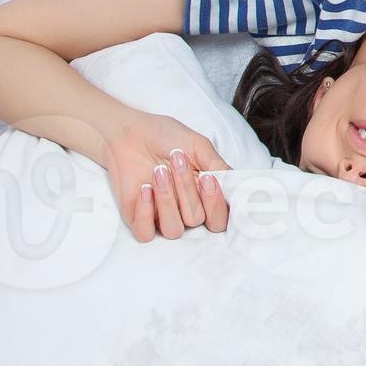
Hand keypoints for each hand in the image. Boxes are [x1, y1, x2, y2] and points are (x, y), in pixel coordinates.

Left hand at [101, 111, 231, 244]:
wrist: (129, 132)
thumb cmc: (165, 137)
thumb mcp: (198, 145)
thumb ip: (218, 166)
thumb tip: (236, 186)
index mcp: (205, 193)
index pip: (220, 217)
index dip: (216, 204)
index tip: (208, 179)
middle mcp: (186, 209)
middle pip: (197, 219)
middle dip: (187, 189)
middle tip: (177, 161)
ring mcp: (162, 216)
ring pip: (174, 229)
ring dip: (167, 199)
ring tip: (158, 171)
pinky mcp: (138, 219)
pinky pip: (146, 233)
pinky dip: (146, 213)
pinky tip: (145, 189)